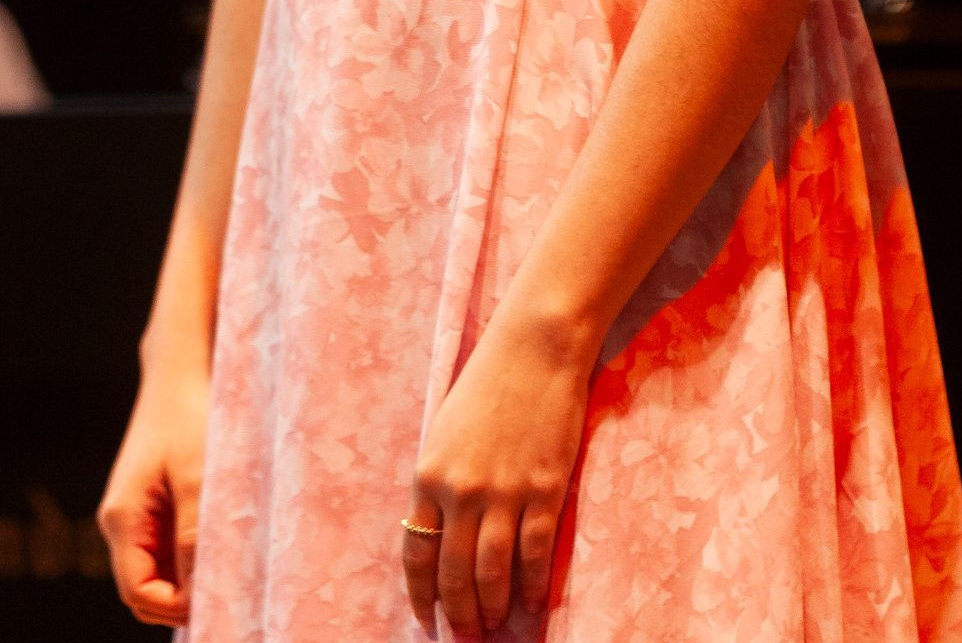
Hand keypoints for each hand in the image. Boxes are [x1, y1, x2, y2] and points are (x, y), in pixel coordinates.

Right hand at [98, 355, 211, 625]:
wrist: (179, 373)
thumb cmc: (188, 416)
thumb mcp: (196, 475)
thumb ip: (193, 533)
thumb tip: (196, 590)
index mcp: (122, 518)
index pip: (137, 591)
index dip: (174, 606)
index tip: (217, 597)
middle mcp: (122, 523)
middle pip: (143, 589)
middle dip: (180, 598)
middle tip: (226, 588)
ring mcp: (136, 516)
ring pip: (157, 572)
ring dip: (187, 577)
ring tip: (228, 564)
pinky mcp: (152, 507)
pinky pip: (166, 550)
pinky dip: (189, 556)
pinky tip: (219, 543)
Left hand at [404, 311, 591, 635]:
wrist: (534, 348)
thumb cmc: (487, 384)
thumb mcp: (445, 433)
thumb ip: (440, 484)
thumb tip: (442, 539)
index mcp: (428, 476)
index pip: (417, 557)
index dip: (422, 598)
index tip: (427, 622)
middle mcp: (461, 491)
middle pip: (455, 574)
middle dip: (459, 616)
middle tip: (466, 638)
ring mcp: (504, 492)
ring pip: (493, 573)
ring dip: (493, 609)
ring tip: (495, 627)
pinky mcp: (544, 489)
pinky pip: (535, 554)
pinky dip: (531, 586)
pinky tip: (530, 602)